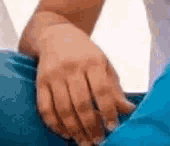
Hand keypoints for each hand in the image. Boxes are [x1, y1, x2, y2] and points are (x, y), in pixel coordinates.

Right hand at [36, 23, 136, 144]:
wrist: (56, 35)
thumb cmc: (85, 53)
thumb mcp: (103, 64)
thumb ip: (114, 87)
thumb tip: (129, 110)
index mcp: (92, 61)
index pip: (101, 90)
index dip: (108, 110)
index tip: (113, 127)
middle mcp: (73, 67)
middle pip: (81, 102)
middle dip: (91, 126)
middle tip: (97, 141)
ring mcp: (55, 75)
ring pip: (63, 108)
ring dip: (74, 129)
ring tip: (83, 141)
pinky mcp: (40, 82)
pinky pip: (45, 108)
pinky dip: (54, 124)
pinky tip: (65, 132)